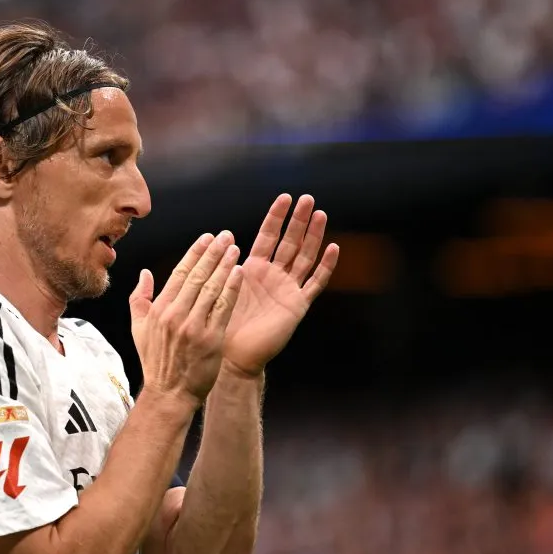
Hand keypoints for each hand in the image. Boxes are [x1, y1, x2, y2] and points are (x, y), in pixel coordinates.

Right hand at [129, 231, 243, 406]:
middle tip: (226, 236)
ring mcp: (193, 327)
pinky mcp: (211, 339)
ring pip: (212, 288)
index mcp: (159, 310)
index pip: (180, 273)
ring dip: (225, 265)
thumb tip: (145, 274)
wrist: (169, 393)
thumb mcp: (138, 329)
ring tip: (235, 249)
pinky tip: (239, 273)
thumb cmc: (156, 362)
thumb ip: (139, 299)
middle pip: (197, 276)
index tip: (207, 238)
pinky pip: (223, 308)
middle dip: (213, 252)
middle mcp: (175, 315)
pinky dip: (231, 289)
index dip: (195, 252)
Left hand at [222, 194, 339, 377]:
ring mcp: (287, 289)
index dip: (276, 217)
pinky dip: (325, 266)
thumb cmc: (221, 324)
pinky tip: (333, 247)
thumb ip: (224, 264)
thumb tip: (223, 236)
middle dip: (299, 220)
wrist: (232, 356)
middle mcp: (273, 276)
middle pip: (290, 242)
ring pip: (305, 257)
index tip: (284, 197)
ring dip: (314, 236)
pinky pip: (315, 283)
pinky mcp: (297, 305)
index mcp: (253, 269)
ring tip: (321, 214)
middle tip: (308, 198)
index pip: (268, 236)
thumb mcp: (218, 288)